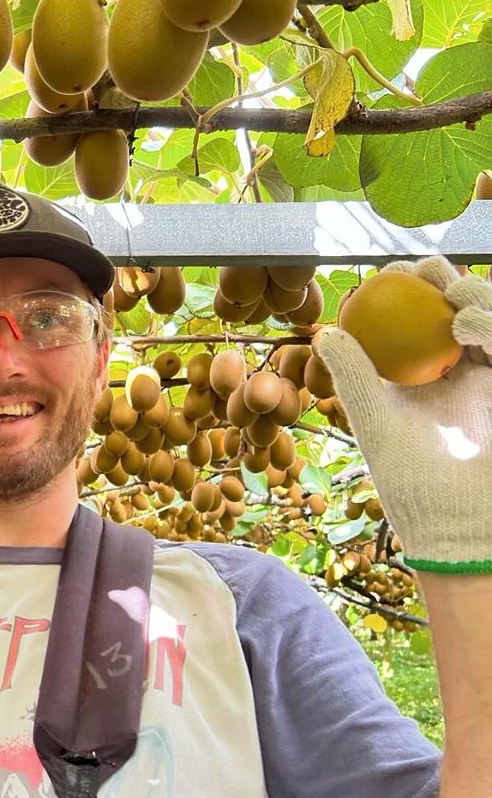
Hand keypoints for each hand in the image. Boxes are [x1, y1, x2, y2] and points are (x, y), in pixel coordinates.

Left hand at [314, 257, 491, 573]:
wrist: (463, 528)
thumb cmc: (413, 486)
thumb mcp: (376, 426)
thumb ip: (355, 380)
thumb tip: (323, 331)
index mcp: (411, 377)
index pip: (408, 318)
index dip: (404, 288)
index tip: (391, 270)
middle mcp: (450, 372)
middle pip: (451, 306)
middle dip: (442, 278)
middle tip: (428, 270)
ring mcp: (486, 378)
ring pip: (485, 315)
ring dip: (472, 295)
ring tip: (453, 303)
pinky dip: (490, 323)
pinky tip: (468, 326)